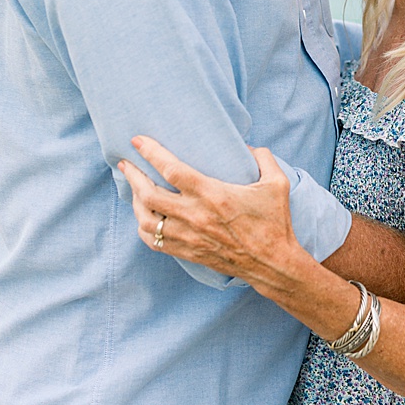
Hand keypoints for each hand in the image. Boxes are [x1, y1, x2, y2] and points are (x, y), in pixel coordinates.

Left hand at [120, 137, 300, 284]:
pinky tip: (144, 217)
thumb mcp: (278, 183)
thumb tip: (247, 147)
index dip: (151, 153)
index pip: (173, 169)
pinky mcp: (187, 251)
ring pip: (146, 219)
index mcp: (214, 194)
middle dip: (132, 176)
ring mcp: (188, 236)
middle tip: (126, 164)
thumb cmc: (275, 222)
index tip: (138, 141)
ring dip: (134, 202)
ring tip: (134, 189)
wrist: (272, 263)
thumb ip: (264, 158)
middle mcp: (195, 215)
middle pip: (149, 194)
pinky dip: (143, 227)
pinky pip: (153, 241)